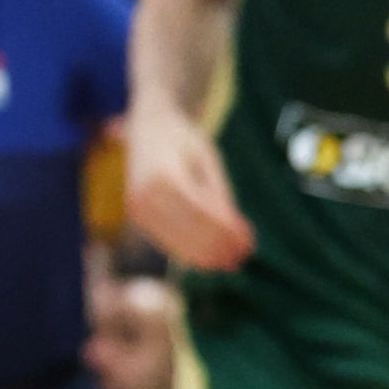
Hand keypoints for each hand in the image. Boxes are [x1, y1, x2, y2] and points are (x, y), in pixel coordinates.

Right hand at [121, 100, 253, 271]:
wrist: (147, 126)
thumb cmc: (183, 139)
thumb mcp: (209, 159)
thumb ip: (220, 195)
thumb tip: (237, 233)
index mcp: (165, 176)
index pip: (202, 215)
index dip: (227, 233)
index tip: (250, 245)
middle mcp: (145, 195)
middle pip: (191, 233)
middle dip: (220, 248)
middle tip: (245, 255)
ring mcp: (138, 208)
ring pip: (179, 243)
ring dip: (208, 255)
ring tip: (233, 261)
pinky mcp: (138, 216)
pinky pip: (168, 241)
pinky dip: (192, 251)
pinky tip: (211, 256)